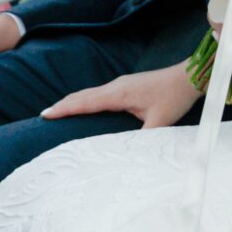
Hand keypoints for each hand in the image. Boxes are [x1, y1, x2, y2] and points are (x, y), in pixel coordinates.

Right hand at [43, 63, 198, 131]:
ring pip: (89, 93)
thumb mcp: (160, 122)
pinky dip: (84, 100)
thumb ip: (143, 138)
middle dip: (62, 105)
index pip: (85, 102)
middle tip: (43, 115)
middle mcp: (116, 86)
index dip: (65, 109)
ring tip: (57, 111)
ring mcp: (120, 84)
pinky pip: (98, 93)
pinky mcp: (125, 86)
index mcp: (119, 94)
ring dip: (72, 101)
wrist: (187, 77)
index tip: (46, 114)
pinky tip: (83, 106)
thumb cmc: (174, 97)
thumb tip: (129, 155)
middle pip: (82, 95)